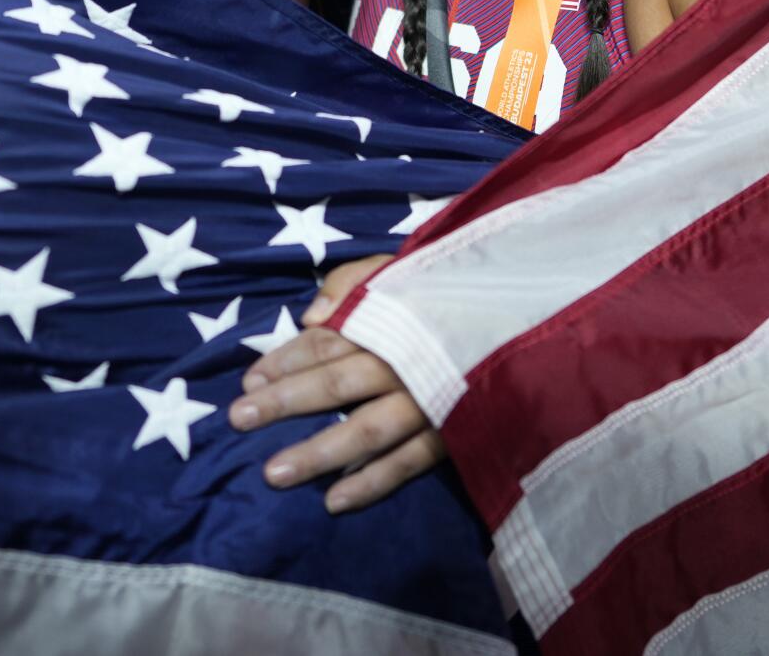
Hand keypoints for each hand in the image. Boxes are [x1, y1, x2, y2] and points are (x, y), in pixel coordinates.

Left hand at [228, 255, 446, 513]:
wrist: (528, 321)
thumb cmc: (448, 294)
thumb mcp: (402, 268)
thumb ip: (354, 283)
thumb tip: (310, 318)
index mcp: (389, 318)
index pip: (327, 341)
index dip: (285, 360)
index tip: (248, 380)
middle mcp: (405, 361)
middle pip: (337, 383)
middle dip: (285, 402)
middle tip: (239, 419)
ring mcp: (429, 401)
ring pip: (367, 430)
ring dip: (319, 453)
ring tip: (274, 474)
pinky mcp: (453, 433)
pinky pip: (410, 463)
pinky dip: (373, 482)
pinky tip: (334, 500)